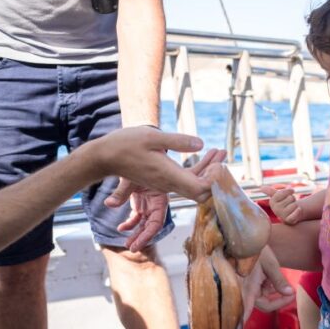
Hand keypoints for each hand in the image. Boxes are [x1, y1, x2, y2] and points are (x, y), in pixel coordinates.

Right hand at [92, 126, 221, 202]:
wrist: (105, 156)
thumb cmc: (126, 144)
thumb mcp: (152, 137)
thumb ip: (177, 141)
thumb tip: (201, 144)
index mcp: (168, 175)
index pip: (200, 189)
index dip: (214, 180)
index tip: (220, 163)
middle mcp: (169, 184)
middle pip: (201, 190)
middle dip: (216, 175)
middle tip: (223, 155)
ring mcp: (166, 183)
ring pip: (195, 184)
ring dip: (209, 170)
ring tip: (219, 151)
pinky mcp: (164, 179)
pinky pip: (186, 179)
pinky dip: (199, 168)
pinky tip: (207, 153)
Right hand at [241, 246, 294, 320]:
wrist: (249, 237)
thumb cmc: (257, 250)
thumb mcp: (270, 264)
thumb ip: (279, 280)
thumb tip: (290, 293)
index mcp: (247, 288)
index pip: (244, 312)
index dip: (241, 324)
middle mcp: (245, 290)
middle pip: (264, 305)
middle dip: (278, 300)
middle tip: (292, 293)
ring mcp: (247, 287)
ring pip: (264, 298)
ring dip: (273, 290)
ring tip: (273, 274)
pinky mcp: (251, 284)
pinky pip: (262, 291)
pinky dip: (269, 286)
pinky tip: (267, 274)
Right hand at [261, 186, 303, 224]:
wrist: (291, 213)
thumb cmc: (284, 202)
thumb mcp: (277, 196)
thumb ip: (270, 191)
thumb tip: (261, 187)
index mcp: (272, 202)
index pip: (282, 193)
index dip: (288, 191)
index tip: (291, 191)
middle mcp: (276, 209)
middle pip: (290, 198)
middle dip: (293, 198)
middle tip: (290, 202)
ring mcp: (282, 215)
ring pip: (294, 205)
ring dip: (296, 205)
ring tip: (293, 207)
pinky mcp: (289, 220)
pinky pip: (294, 215)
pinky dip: (298, 211)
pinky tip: (299, 209)